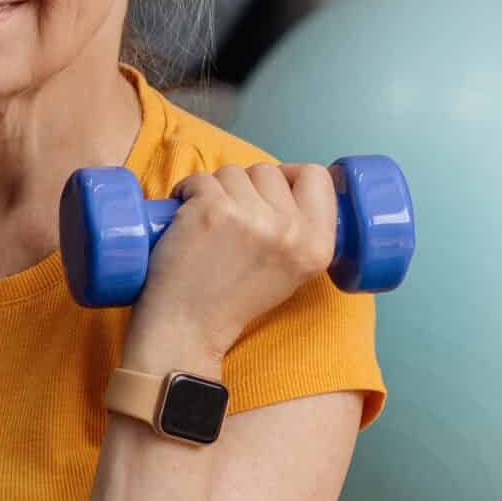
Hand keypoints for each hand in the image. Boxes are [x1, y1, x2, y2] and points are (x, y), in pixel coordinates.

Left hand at [124, 162, 336, 366]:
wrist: (188, 329)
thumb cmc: (230, 301)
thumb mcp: (291, 271)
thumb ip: (299, 231)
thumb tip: (286, 185)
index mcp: (318, 246)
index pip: (316, 176)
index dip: (289, 175)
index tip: (266, 190)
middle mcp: (291, 231)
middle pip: (269, 171)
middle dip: (244, 187)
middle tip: (228, 220)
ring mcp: (253, 218)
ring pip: (233, 172)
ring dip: (214, 190)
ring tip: (206, 224)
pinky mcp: (213, 209)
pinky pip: (199, 178)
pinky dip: (186, 192)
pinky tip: (184, 218)